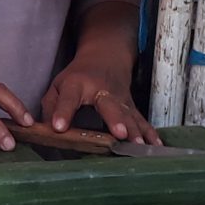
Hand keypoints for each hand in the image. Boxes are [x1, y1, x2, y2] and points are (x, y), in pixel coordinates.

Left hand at [41, 57, 157, 145]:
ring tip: (138, 146)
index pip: (69, 98)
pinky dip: (150, 134)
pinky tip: (155, 146)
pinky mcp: (131, 107)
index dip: (63, 113)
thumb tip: (49, 130)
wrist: (106, 57)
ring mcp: (120, 99)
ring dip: (136, 131)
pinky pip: (141, 121)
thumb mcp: (58, 85)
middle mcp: (102, 91)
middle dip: (115, 120)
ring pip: (129, 115)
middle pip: (109, 106)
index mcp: (77, 85)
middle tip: (119, 134)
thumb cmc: (77, 77)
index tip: (59, 127)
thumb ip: (51, 106)